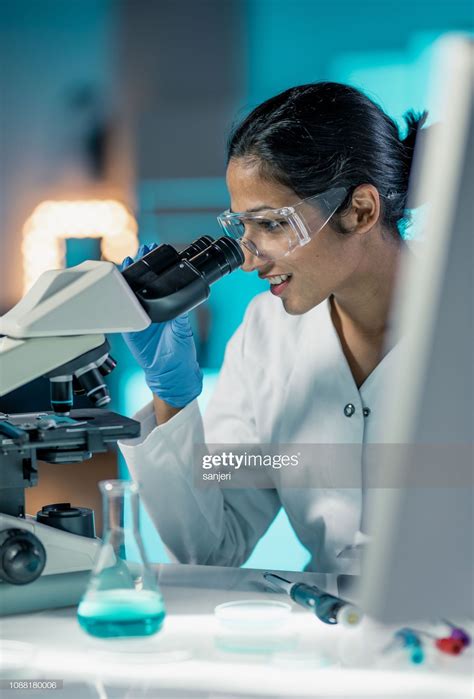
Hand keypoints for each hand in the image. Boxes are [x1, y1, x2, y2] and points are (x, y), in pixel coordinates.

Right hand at [121, 244, 202, 407]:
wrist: (168, 374)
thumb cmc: (180, 353)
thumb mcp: (182, 332)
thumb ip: (179, 317)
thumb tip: (180, 301)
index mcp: (165, 307)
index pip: (159, 282)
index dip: (155, 266)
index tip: (155, 252)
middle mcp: (151, 309)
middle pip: (142, 283)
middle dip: (140, 266)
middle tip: (140, 251)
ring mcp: (138, 317)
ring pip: (129, 293)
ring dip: (127, 278)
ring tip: (128, 262)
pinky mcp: (128, 327)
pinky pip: (120, 311)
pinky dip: (116, 299)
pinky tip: (115, 286)